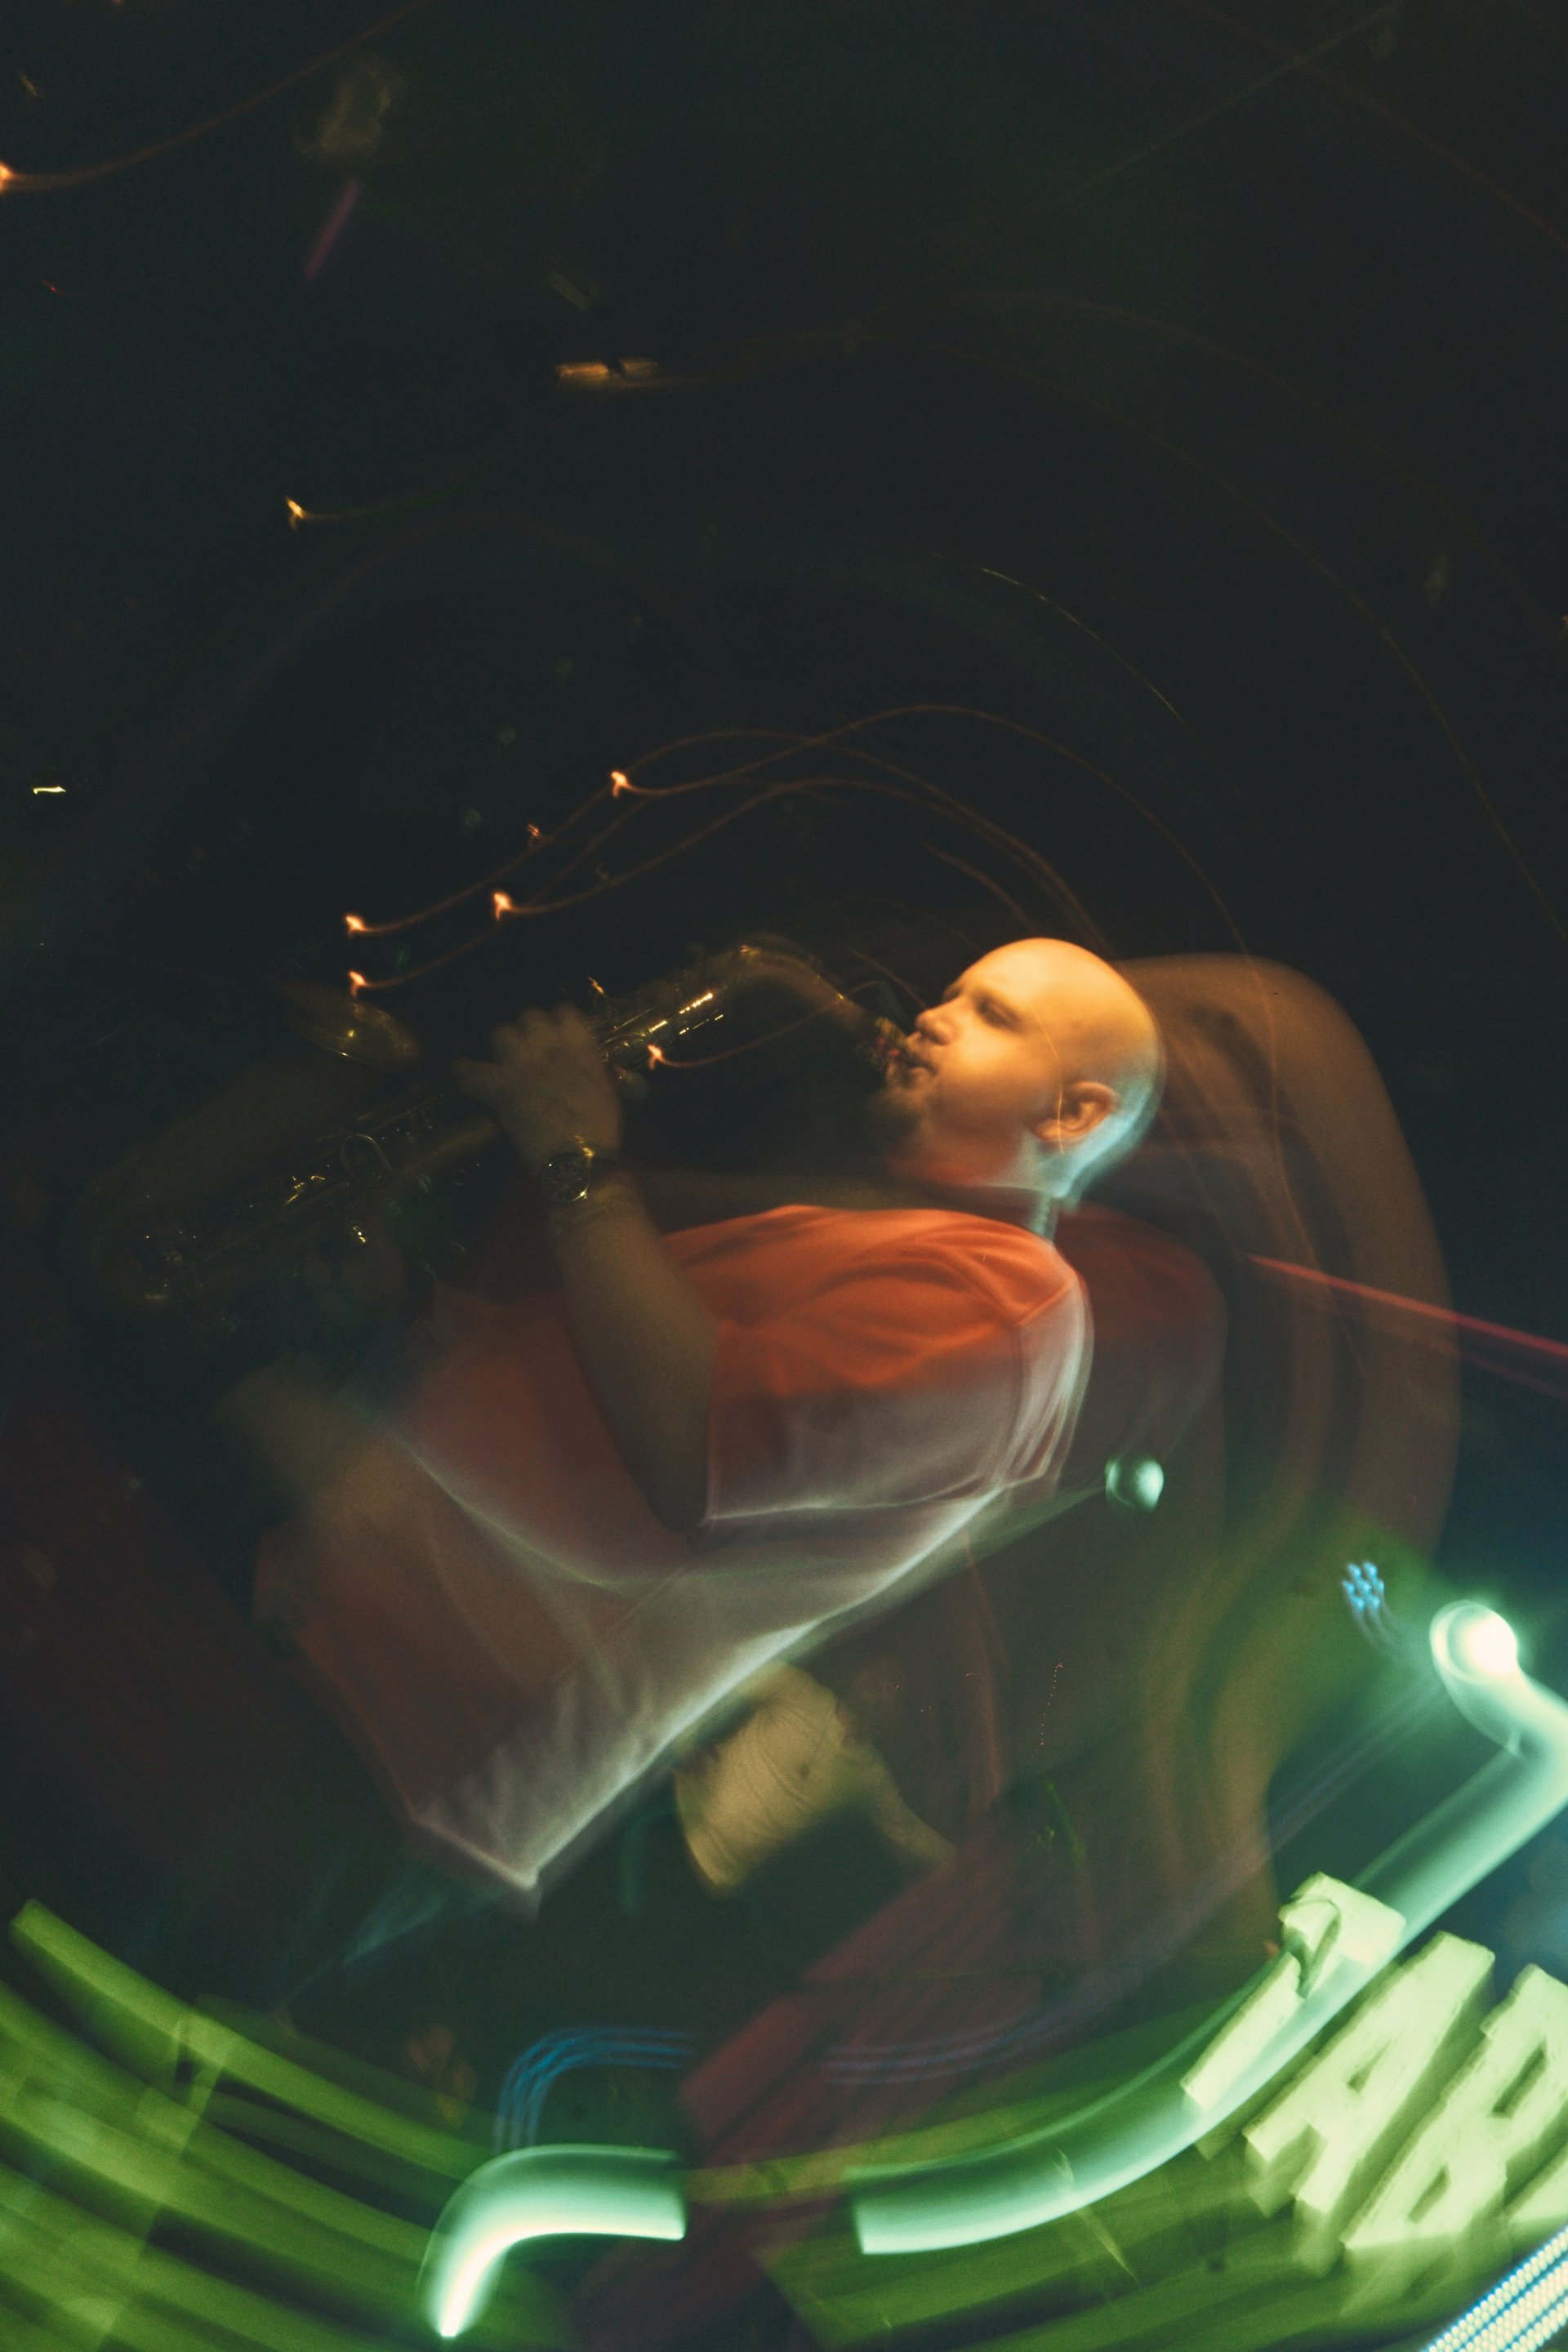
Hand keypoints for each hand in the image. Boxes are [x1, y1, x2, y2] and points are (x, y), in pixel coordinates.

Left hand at [454, 1004, 622, 1176]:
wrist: (582, 1161)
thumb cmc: (601, 1131)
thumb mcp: (606, 1090)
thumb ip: (591, 1068)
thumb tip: (582, 1063)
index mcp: (581, 1046)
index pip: (564, 1012)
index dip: (556, 1024)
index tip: (555, 1037)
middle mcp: (551, 1046)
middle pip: (530, 1017)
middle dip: (528, 1033)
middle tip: (529, 1053)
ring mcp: (524, 1064)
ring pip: (501, 1033)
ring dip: (502, 1046)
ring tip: (504, 1063)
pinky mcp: (502, 1087)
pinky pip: (472, 1070)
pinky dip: (465, 1072)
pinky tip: (461, 1071)